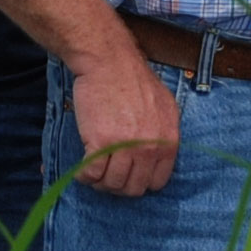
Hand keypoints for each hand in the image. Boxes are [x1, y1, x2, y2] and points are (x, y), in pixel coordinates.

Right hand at [68, 54, 180, 195]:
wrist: (109, 62)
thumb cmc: (133, 80)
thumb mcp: (164, 107)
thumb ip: (162, 134)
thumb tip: (155, 157)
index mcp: (168, 141)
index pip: (157, 182)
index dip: (140, 181)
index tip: (128, 174)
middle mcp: (149, 148)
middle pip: (133, 188)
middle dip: (119, 186)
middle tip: (107, 174)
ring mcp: (125, 147)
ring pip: (112, 184)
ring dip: (100, 182)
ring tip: (94, 170)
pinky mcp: (100, 142)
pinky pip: (91, 174)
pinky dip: (84, 176)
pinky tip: (82, 169)